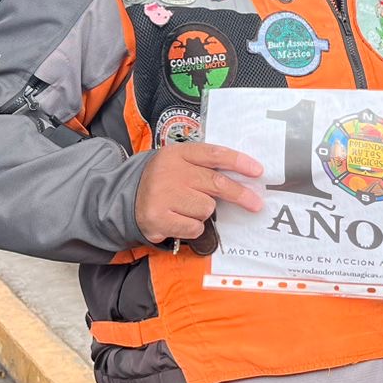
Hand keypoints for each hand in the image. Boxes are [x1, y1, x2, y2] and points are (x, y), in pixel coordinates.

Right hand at [134, 142, 264, 243]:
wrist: (124, 199)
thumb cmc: (164, 182)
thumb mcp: (179, 164)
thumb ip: (205, 167)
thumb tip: (245, 179)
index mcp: (178, 154)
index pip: (214, 154)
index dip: (239, 162)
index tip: (258, 172)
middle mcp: (170, 172)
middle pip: (216, 183)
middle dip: (241, 194)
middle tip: (256, 203)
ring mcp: (162, 195)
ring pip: (207, 209)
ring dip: (203, 213)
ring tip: (185, 208)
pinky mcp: (158, 218)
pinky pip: (195, 228)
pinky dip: (192, 228)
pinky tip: (178, 221)